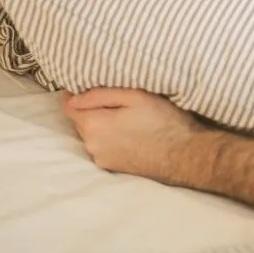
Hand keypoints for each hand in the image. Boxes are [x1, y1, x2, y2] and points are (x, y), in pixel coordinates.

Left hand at [62, 88, 204, 182]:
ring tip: (125, 116)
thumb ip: (99, 94)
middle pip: (80, 120)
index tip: (88, 85)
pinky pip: (103, 146)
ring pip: (92, 134)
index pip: (69, 106)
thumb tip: (73, 96)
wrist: (184, 155)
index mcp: (93, 125)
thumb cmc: (162, 121)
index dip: (75, 93)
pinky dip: (110, 137)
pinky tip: (130, 132)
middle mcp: (92, 145)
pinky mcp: (113, 167)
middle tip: (115, 99)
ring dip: (101, 123)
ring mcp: (102, 158)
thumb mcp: (134, 96)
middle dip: (91, 108)